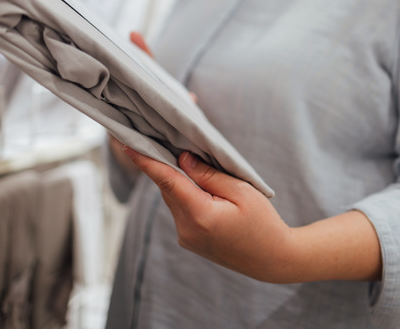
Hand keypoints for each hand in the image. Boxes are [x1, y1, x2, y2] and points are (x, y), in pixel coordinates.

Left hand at [123, 148, 298, 282]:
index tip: (127, 145)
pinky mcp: (189, 241)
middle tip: (164, 140)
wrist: (273, 260)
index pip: (167, 181)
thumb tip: (182, 159)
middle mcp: (186, 229)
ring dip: (177, 181)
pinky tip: (199, 187)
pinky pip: (180, 211)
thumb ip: (209, 174)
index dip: (146, 161)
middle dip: (165, 165)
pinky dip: (184, 196)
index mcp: (200, 215)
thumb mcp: (241, 191)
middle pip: (168, 188)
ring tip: (190, 163)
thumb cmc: (263, 223)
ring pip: (173, 199)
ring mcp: (186, 238)